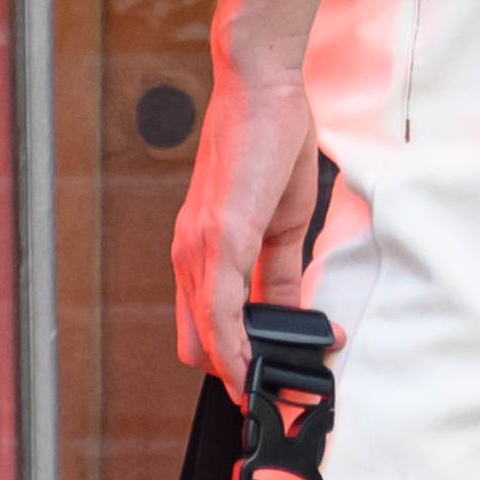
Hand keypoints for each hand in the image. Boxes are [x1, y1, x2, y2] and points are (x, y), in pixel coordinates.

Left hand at [171, 64, 330, 392]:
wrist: (262, 86)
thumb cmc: (269, 140)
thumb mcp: (280, 221)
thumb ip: (278, 274)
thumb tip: (288, 315)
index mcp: (203, 251)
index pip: (207, 328)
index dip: (234, 362)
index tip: (266, 387)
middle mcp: (190, 255)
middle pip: (198, 346)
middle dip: (237, 377)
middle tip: (277, 393)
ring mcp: (200, 248)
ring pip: (206, 337)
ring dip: (241, 371)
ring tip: (276, 390)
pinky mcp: (220, 238)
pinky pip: (221, 311)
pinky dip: (236, 347)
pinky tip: (255, 365)